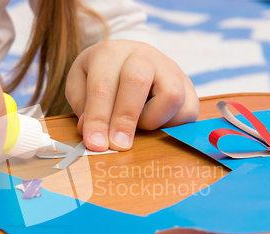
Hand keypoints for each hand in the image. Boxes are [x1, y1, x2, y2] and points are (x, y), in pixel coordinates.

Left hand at [66, 40, 198, 151]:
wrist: (131, 62)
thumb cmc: (103, 78)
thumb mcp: (80, 85)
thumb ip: (83, 108)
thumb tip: (95, 135)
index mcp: (110, 53)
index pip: (102, 86)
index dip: (98, 118)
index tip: (95, 144)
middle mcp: (143, 55)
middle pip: (136, 82)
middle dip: (124, 119)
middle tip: (117, 145)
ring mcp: (170, 69)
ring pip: (170, 95)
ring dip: (152, 120)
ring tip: (139, 126)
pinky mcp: (189, 87)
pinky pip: (187, 111)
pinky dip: (171, 125)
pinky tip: (155, 124)